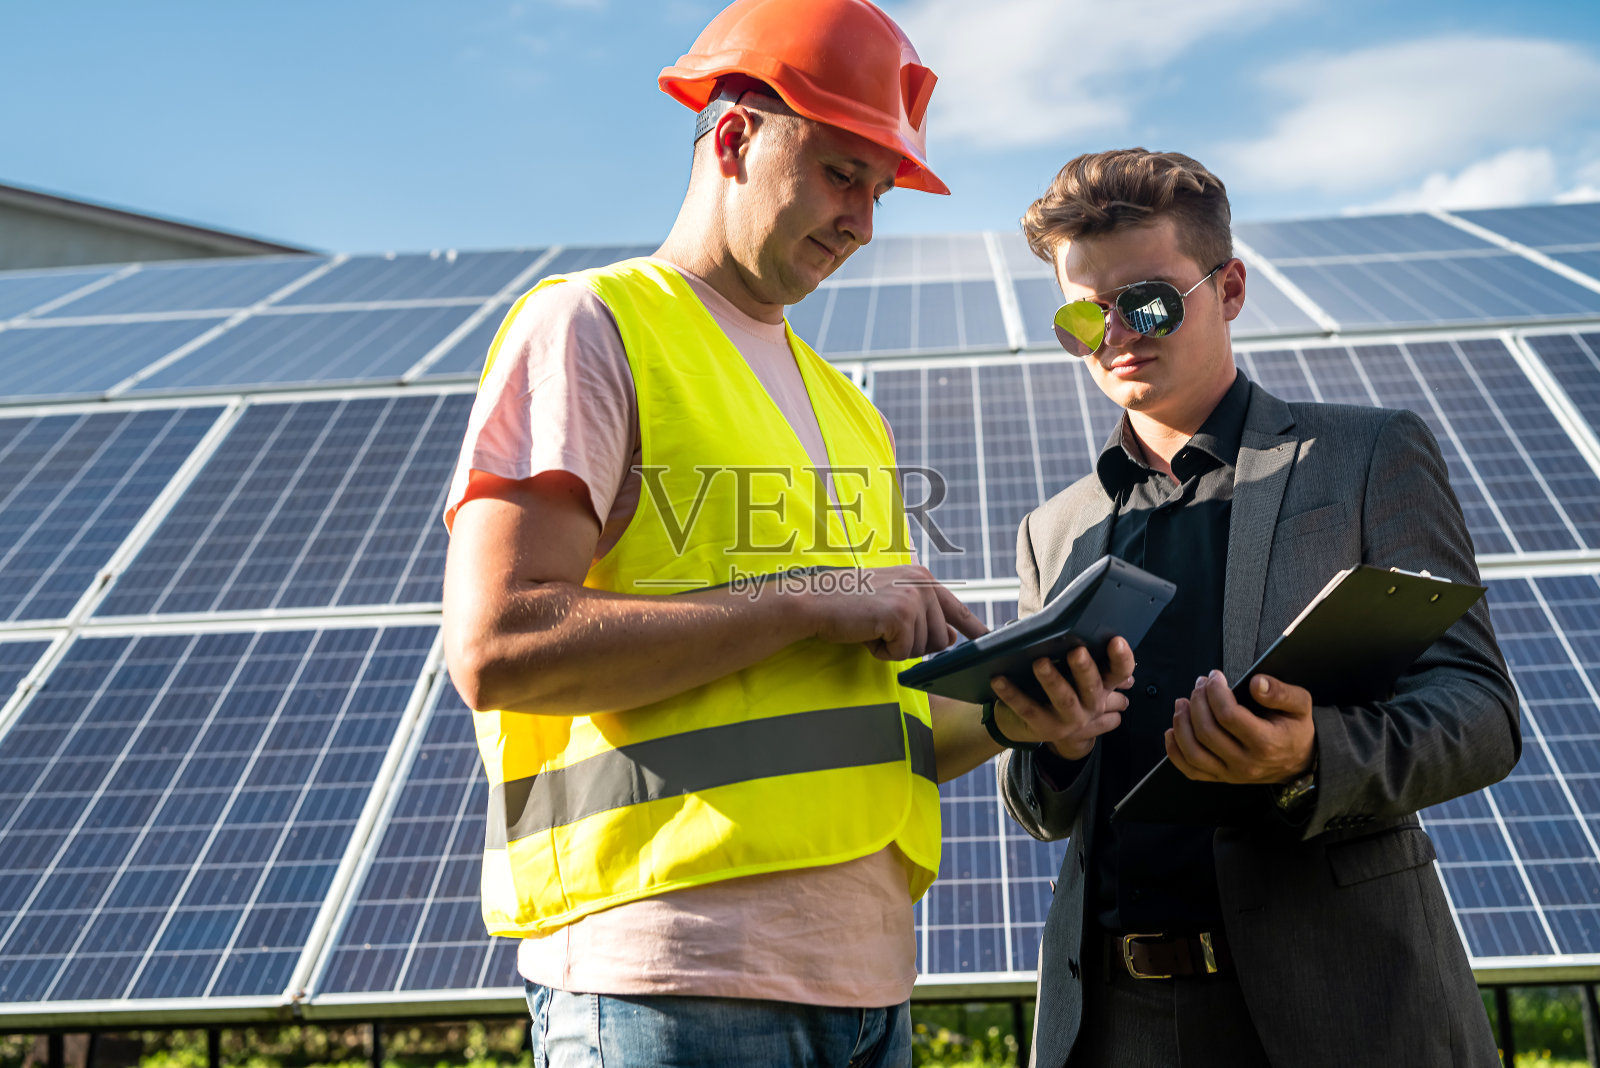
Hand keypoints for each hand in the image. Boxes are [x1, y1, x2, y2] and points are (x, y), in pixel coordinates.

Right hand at [805, 565, 987, 659]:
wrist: (815, 601)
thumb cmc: (848, 604)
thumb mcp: (891, 604)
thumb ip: (923, 617)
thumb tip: (952, 638)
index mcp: (922, 578)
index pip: (957, 608)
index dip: (975, 628)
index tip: (990, 640)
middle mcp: (923, 585)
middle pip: (941, 640)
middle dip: (912, 645)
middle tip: (882, 630)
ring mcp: (913, 599)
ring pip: (922, 649)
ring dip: (894, 649)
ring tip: (871, 628)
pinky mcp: (901, 616)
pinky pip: (903, 654)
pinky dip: (882, 652)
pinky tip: (866, 633)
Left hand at [988, 638, 1135, 759]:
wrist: (1035, 724)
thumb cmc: (1055, 687)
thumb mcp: (1074, 674)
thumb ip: (1078, 653)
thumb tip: (1065, 623)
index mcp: (1102, 686)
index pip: (1119, 671)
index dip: (1122, 658)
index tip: (1116, 640)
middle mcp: (1091, 705)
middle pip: (1092, 686)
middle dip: (1084, 669)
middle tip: (1077, 651)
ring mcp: (1069, 719)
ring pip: (1063, 699)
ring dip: (1052, 680)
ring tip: (1040, 663)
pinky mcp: (1044, 727)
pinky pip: (1027, 708)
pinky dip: (1012, 693)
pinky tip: (998, 679)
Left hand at [1166, 671, 1315, 783]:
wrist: (1299, 761)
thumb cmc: (1295, 729)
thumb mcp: (1300, 705)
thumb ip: (1281, 692)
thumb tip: (1256, 683)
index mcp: (1266, 743)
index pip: (1229, 716)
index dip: (1216, 692)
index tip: (1215, 676)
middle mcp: (1246, 763)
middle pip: (1208, 732)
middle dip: (1198, 701)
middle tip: (1200, 683)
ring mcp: (1231, 773)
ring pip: (1194, 752)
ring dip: (1181, 724)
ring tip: (1182, 702)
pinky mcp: (1220, 778)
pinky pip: (1191, 770)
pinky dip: (1175, 751)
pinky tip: (1172, 731)